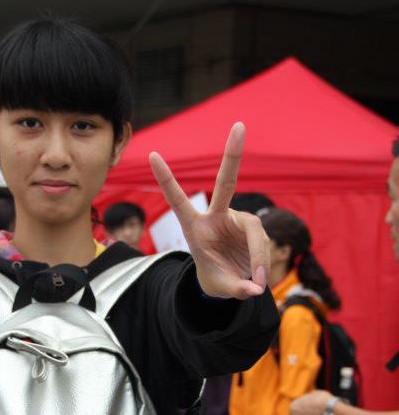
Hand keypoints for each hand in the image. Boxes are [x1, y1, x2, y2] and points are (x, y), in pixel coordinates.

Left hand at [149, 123, 269, 298]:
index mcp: (194, 227)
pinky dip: (263, 263)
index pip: (177, 200)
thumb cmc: (215, 278)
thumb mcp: (218, 287)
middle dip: (233, 154)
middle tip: (240, 126)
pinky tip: (260, 279)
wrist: (229, 281)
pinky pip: (263, 244)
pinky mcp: (254, 228)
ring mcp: (238, 219)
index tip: (152, 154)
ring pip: (254, 234)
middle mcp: (217, 216)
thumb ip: (234, 288)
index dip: (166, 179)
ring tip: (257, 282)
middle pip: (226, 182)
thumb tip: (254, 289)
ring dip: (258, 258)